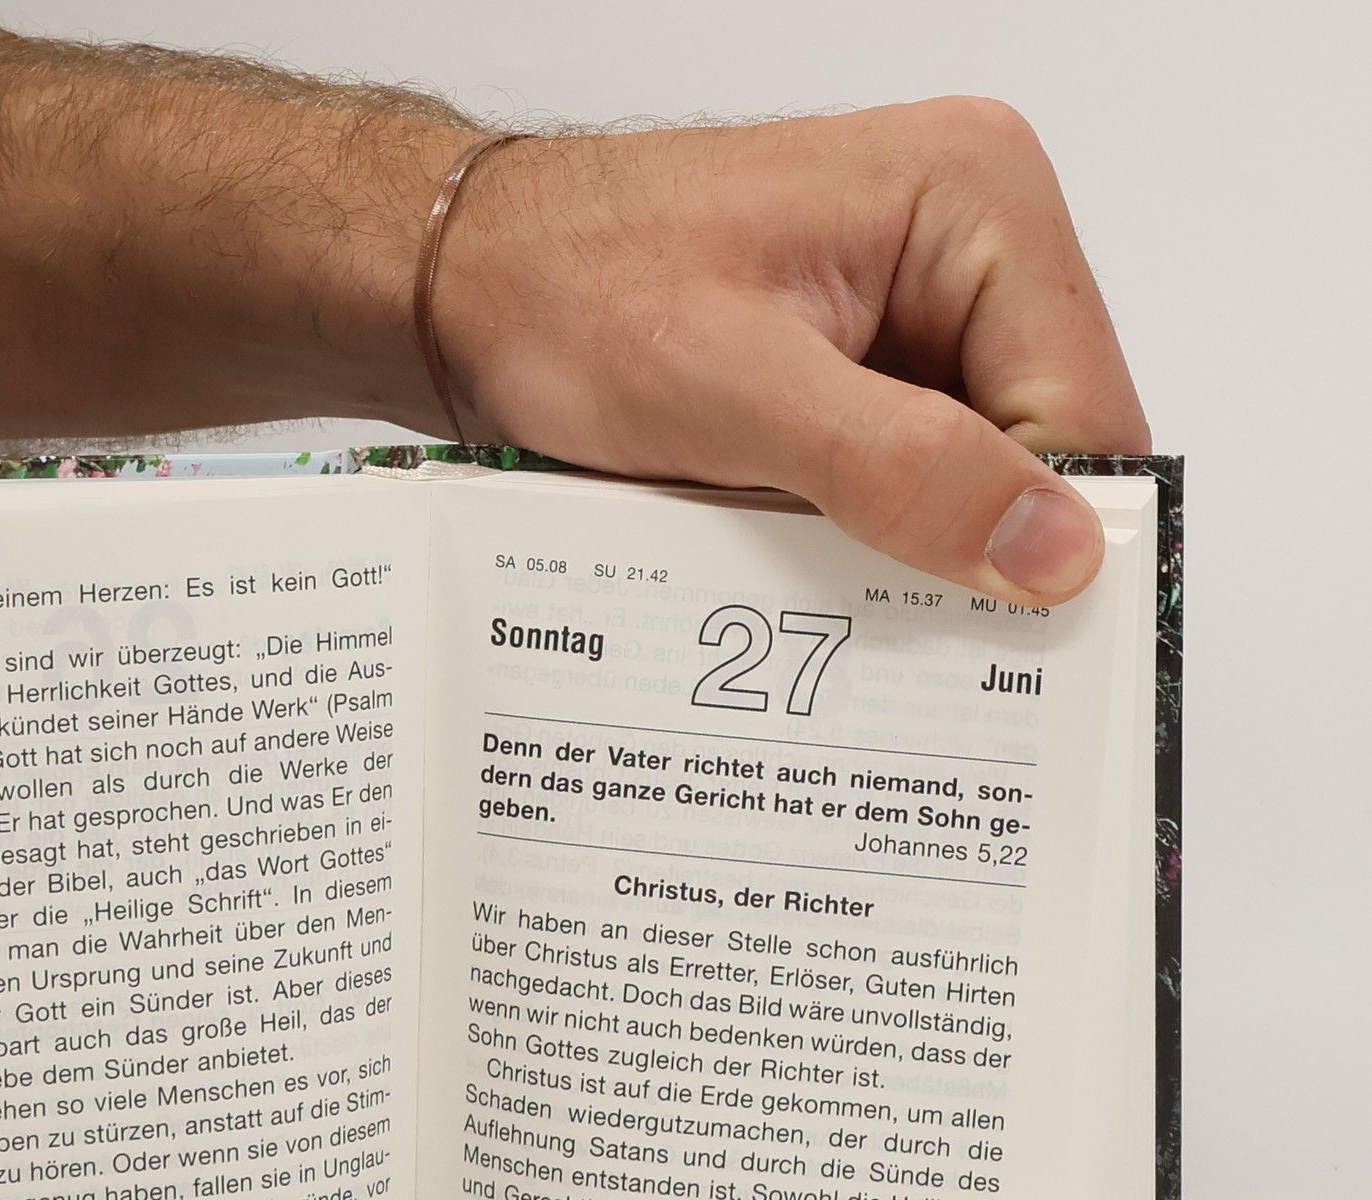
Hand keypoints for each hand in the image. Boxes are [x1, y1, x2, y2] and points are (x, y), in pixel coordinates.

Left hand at [439, 99, 1149, 604]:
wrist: (469, 288)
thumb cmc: (570, 296)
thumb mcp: (736, 393)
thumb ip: (900, 469)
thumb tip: (1053, 550)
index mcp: (975, 202)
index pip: (1085, 406)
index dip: (1044, 532)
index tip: (991, 640)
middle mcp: (966, 243)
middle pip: (1040, 444)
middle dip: (976, 545)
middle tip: (900, 640)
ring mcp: (913, 307)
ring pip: (972, 472)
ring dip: (912, 547)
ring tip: (831, 597)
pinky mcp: (861, 363)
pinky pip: (905, 472)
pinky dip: (866, 533)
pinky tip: (810, 569)